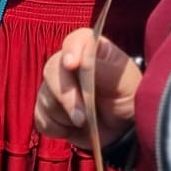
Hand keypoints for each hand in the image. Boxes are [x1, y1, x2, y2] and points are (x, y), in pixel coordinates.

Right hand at [35, 27, 141, 146]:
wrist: (124, 130)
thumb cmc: (129, 99)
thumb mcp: (126, 84)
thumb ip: (106, 70)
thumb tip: (83, 61)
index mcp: (91, 50)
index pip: (75, 41)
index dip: (71, 50)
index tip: (72, 64)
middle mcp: (69, 65)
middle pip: (52, 70)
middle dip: (66, 96)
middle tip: (82, 117)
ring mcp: (56, 86)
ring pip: (45, 97)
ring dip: (64, 115)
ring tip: (85, 123)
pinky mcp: (48, 109)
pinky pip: (41, 117)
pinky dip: (56, 127)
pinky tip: (72, 129)